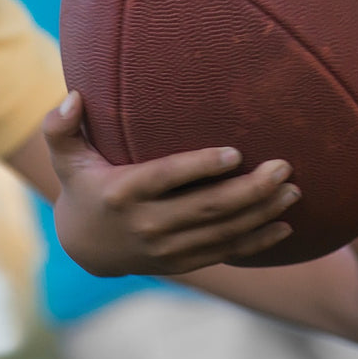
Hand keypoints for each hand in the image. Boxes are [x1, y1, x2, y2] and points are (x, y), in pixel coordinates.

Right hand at [44, 91, 299, 274]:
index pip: (166, 177)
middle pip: (206, 207)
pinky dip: (256, 242)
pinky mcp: (183, 262)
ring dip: (262, 212)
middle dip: (250, 189)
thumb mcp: (67, 157)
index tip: (235, 153)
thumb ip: (62, 127)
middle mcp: (147, 224)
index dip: (200, 166)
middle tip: (285, 167)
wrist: (86, 247)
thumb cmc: (86, 185)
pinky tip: (286, 227)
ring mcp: (167, 248)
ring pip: (222, 231)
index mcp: (123, 192)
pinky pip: (225, 253)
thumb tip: (73, 96)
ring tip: (294, 190)